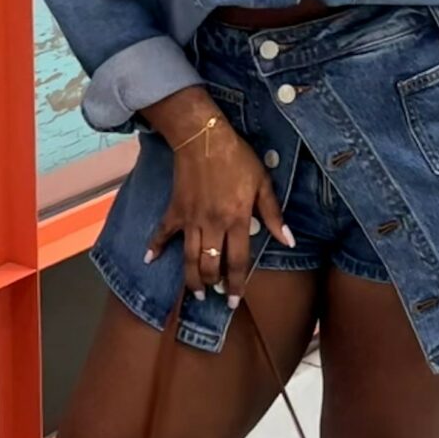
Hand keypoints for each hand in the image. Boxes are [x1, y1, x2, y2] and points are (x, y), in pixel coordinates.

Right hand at [142, 91, 290, 309]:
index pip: (238, 261)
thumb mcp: (262, 182)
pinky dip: (155, 246)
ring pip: (190, 257)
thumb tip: (288, 240)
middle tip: (215, 295)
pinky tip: (150, 259)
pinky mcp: (175, 209)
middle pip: (211, 265)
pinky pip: (163, 232)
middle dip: (213, 285)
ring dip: (191, 279)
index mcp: (237, 219)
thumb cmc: (237, 157)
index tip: (234, 301)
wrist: (203, 137)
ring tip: (195, 293)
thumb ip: (274, 214)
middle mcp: (213, 225)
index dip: (237, 284)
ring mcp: (191, 219)